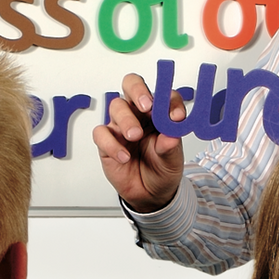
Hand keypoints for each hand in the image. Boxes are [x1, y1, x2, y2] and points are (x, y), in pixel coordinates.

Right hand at [92, 73, 185, 213]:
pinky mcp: (106, 140)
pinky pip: (101, 133)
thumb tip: (171, 137)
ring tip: (135, 136)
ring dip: (126, 119)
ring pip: (116, 106)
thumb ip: (170, 147)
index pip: (162, 94)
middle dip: (138, 91)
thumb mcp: (172, 160)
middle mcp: (138, 113)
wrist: (149, 194)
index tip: (176, 115)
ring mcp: (121, 125)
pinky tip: (124, 157)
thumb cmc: (162, 168)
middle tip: (146, 107)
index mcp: (158, 112)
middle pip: (132, 85)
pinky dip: (112, 144)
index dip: (169, 100)